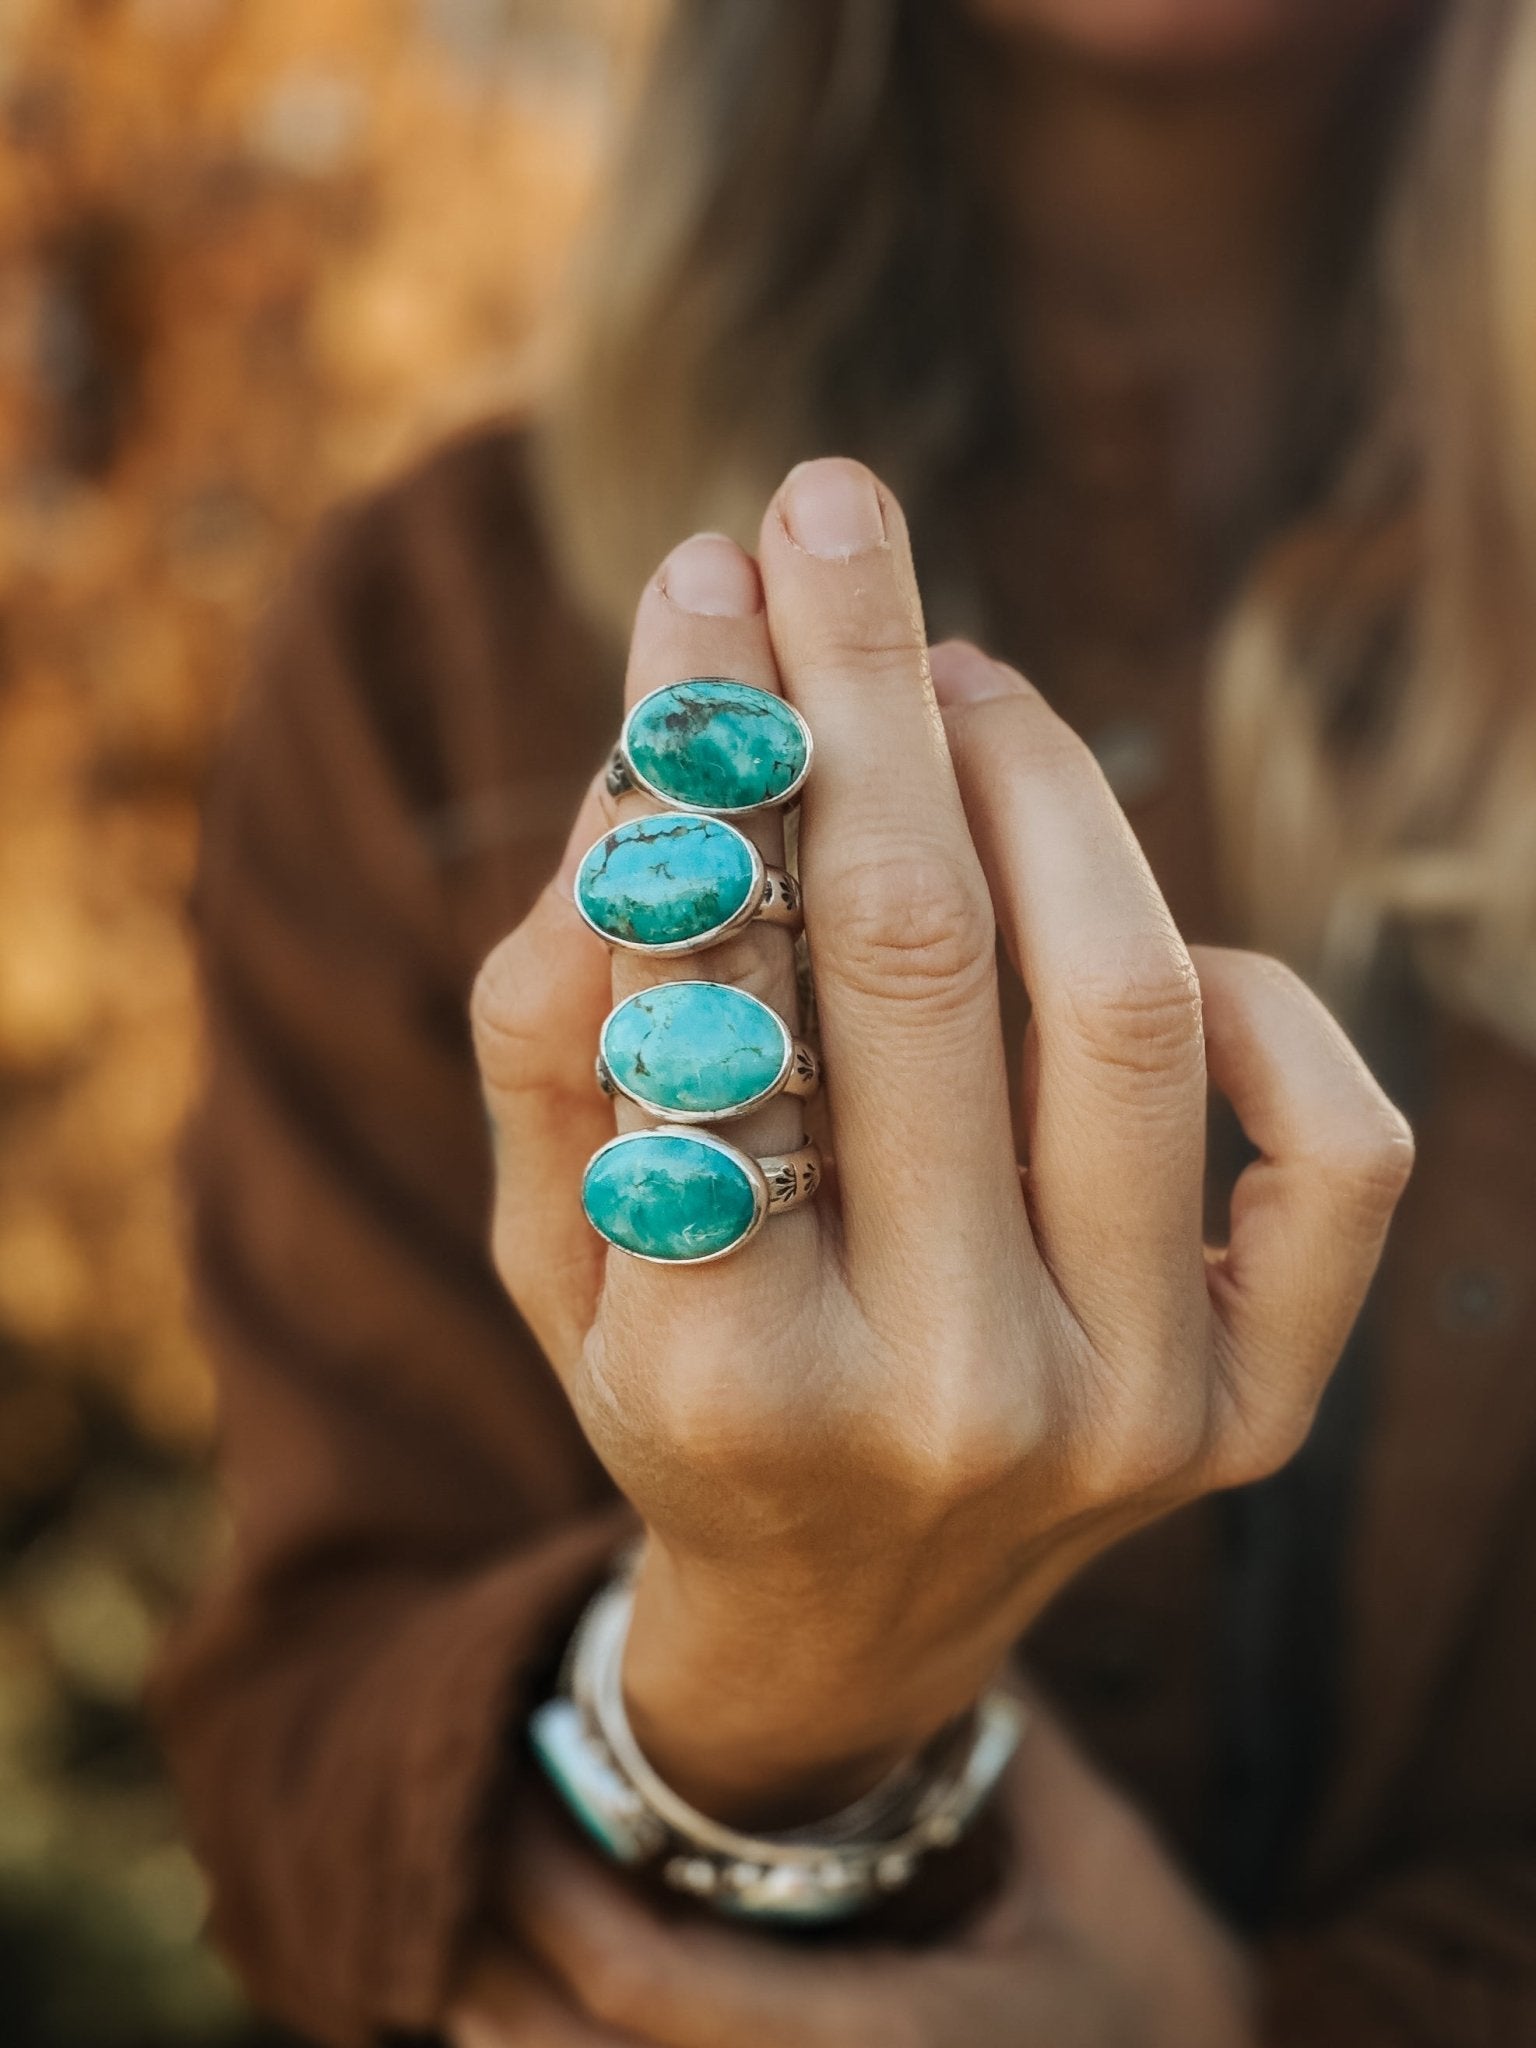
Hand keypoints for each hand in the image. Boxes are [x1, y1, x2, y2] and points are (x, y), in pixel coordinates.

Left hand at [450, 1700, 1253, 2047]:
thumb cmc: (1169, 2013)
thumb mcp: (1096, 1870)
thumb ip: (1004, 1750)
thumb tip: (911, 1596)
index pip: (652, 1989)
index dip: (555, 1881)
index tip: (530, 1768)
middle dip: (497, 1955)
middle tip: (475, 1822)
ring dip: (511, 2016)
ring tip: (481, 1904)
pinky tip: (537, 1994)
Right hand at [471, 456, 1411, 1817]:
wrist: (849, 1611)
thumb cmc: (678, 1392)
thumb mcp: (553, 1240)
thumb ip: (553, 1021)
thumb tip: (651, 772)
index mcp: (715, 1374)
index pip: (708, 982)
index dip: (698, 747)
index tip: (698, 585)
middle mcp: (940, 1397)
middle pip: (913, 948)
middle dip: (859, 686)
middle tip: (829, 511)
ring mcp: (1128, 1412)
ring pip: (1125, 1001)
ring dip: (1038, 781)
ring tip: (967, 681)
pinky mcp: (1258, 1412)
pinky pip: (1334, 1140)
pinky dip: (1251, 989)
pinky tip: (1149, 940)